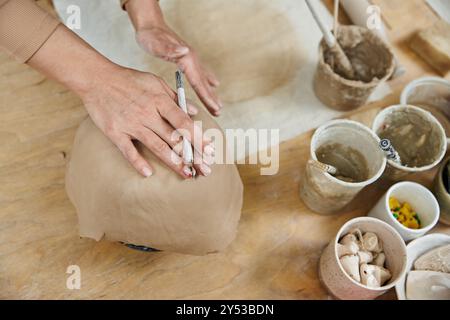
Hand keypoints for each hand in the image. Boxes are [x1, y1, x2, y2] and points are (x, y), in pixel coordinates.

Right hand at [81, 67, 213, 177]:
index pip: (184, 123)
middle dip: (192, 155)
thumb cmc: (128, 80)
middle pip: (174, 138)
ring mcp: (131, 124)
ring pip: (157, 146)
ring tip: (187, 174)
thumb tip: (194, 112)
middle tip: (205, 170)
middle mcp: (147, 114)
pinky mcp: (115, 132)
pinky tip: (148, 174)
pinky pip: (128, 150)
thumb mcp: (155, 82)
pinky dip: (138, 162)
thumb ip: (175, 97)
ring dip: (173, 162)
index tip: (210, 150)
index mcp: (159, 101)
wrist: (96, 78)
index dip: (198, 138)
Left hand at [124, 0, 221, 115]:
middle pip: (204, 83)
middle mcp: (192, 59)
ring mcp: (192, 58)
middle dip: (211, 98)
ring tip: (218, 105)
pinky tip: (214, 84)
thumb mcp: (156, 43)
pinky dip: (208, 81)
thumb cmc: (150, 36)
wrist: (150, 24)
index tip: (215, 108)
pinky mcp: (188, 58)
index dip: (207, 96)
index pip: (198, 82)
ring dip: (211, 92)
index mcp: (186, 59)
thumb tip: (184, 50)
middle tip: (219, 113)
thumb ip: (169, 48)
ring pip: (204, 79)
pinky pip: (201, 73)